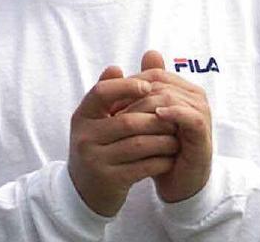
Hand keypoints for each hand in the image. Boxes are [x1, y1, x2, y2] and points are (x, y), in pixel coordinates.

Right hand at [67, 65, 179, 216]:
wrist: (83, 191)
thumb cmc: (96, 149)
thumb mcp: (94, 122)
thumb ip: (107, 96)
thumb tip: (116, 68)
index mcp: (82, 116)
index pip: (101, 92)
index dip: (125, 87)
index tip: (148, 86)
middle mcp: (85, 136)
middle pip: (127, 120)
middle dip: (156, 119)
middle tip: (176, 117)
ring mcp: (95, 159)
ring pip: (139, 145)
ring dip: (163, 141)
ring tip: (178, 138)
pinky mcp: (109, 180)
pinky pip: (142, 167)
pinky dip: (160, 162)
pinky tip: (170, 159)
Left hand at [119, 51, 212, 203]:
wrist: (175, 180)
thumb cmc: (158, 146)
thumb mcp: (142, 118)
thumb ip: (132, 94)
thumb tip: (115, 66)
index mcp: (180, 88)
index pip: (153, 75)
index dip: (130, 84)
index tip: (108, 99)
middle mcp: (194, 96)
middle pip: (160, 84)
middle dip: (133, 95)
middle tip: (112, 110)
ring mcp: (201, 111)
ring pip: (170, 98)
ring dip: (144, 107)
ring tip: (122, 119)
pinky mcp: (203, 130)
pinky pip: (189, 116)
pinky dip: (172, 114)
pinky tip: (155, 118)